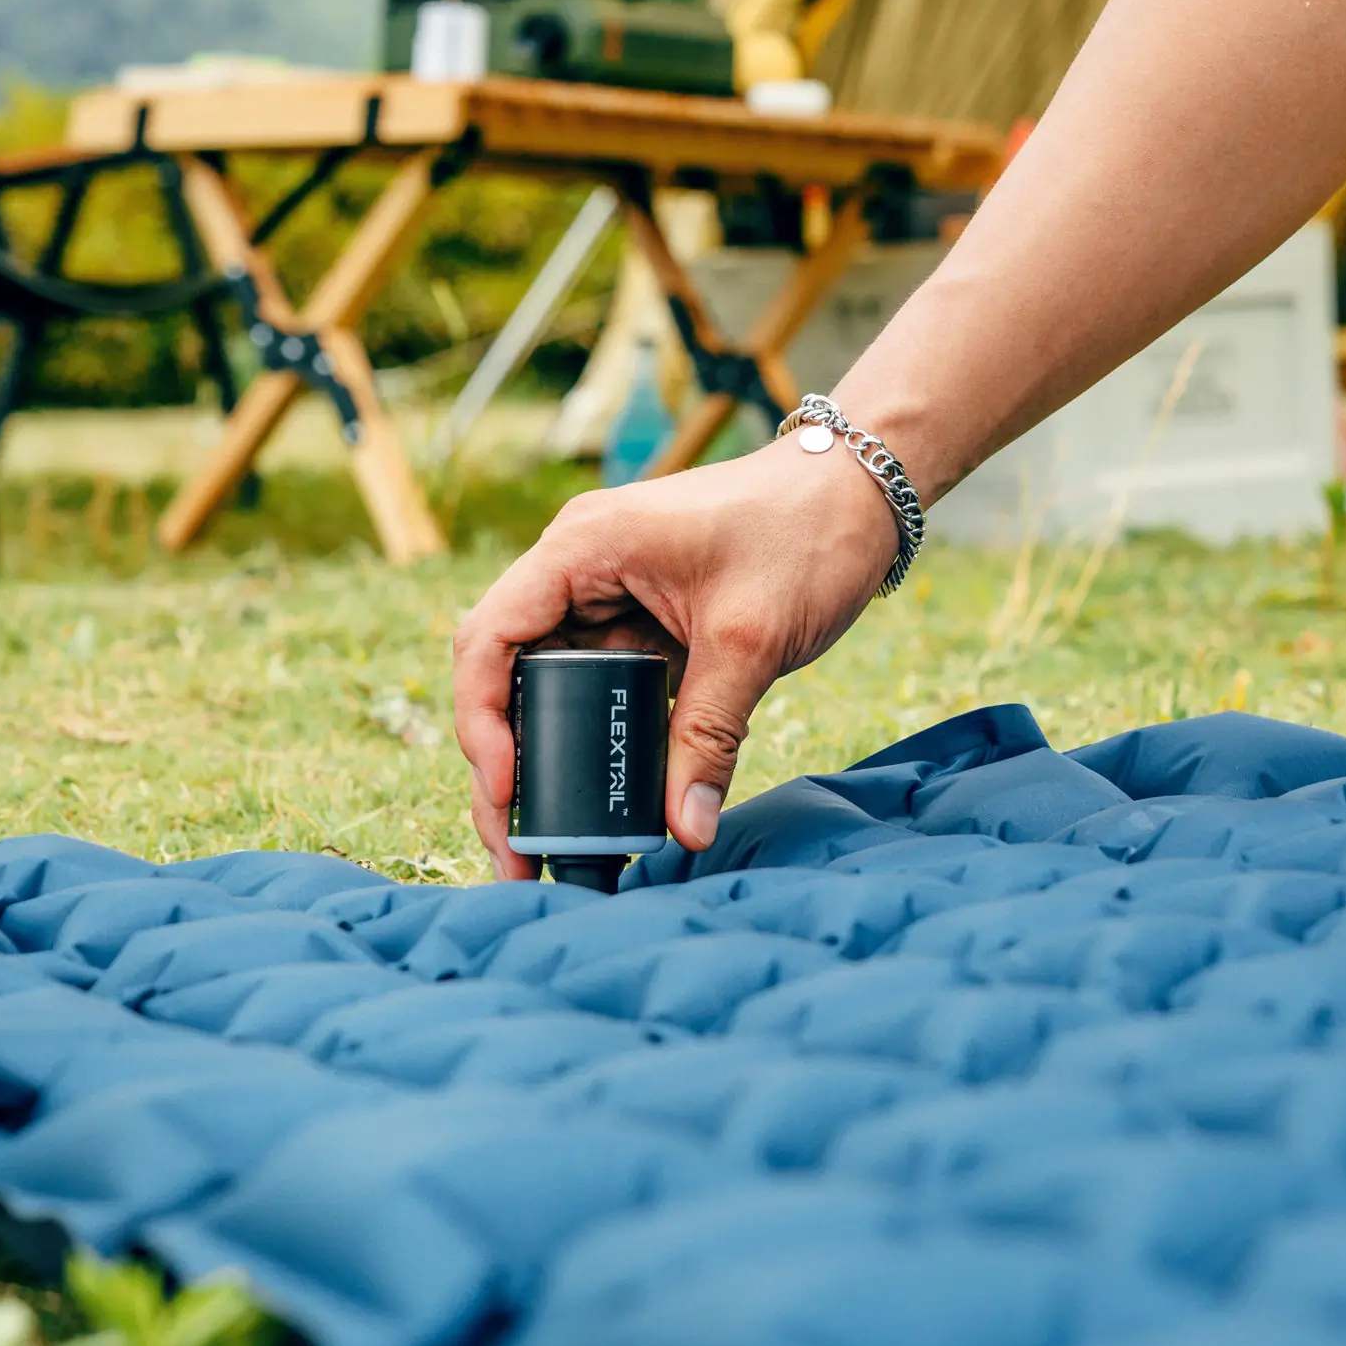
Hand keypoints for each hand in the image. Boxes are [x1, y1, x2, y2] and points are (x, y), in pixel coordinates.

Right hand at [451, 437, 898, 879]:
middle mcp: (580, 567)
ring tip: (545, 846)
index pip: (490, 639)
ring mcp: (610, 594)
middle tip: (515, 854)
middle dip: (505, 766)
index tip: (508, 794)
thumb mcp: (752, 640)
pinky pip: (601, 687)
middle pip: (507, 674)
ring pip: (550, 688)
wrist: (861, 491)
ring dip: (546, 760)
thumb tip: (687, 830)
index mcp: (582, 548)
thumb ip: (710, 735)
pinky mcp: (645, 620)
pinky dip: (596, 741)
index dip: (484, 723)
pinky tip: (603, 801)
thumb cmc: (805, 534)